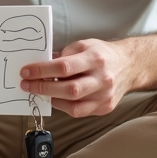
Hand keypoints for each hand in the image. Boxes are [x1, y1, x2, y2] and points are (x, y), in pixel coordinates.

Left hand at [18, 38, 133, 116]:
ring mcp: (105, 96)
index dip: (42, 70)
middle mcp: (102, 79)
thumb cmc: (103, 54)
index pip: (64, 66)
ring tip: (40, 91)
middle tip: (27, 84)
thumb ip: (63, 55)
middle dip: (43, 87)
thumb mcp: (84, 45)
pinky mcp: (105, 108)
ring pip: (74, 105)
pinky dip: (64, 106)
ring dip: (52, 98)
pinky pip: (79, 112)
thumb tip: (41, 65)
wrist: (130, 65)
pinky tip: (56, 98)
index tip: (26, 72)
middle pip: (69, 89)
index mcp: (95, 58)